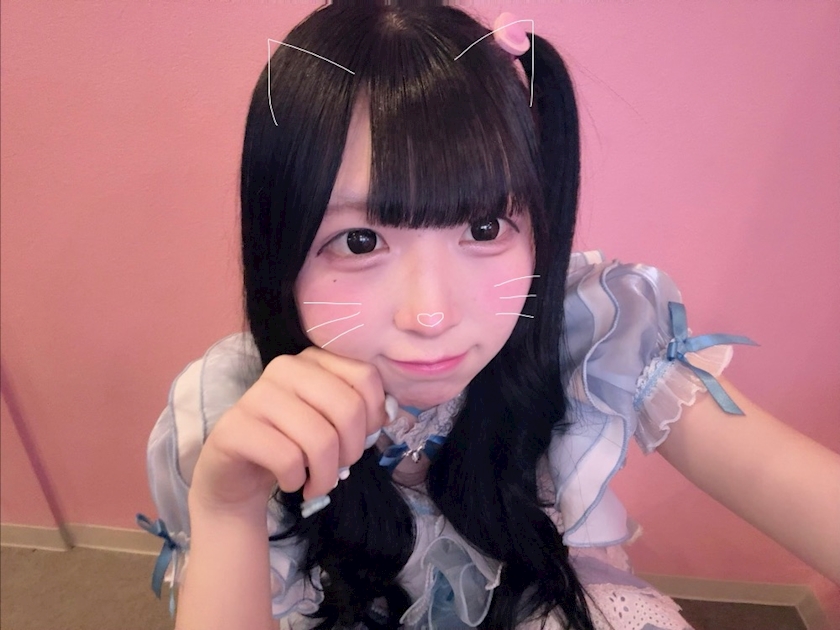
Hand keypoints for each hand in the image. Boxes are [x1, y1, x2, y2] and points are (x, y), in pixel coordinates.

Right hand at [188, 347, 388, 516]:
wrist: (237, 476)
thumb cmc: (293, 445)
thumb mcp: (332, 423)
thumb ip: (361, 411)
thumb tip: (389, 413)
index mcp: (313, 360)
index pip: (366, 377)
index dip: (374, 417)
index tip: (360, 439)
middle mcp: (284, 368)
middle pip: (347, 409)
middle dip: (351, 451)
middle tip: (338, 469)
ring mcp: (256, 395)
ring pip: (320, 438)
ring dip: (326, 475)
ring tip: (317, 483)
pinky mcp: (235, 428)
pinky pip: (288, 458)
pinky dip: (296, 480)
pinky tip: (289, 481)